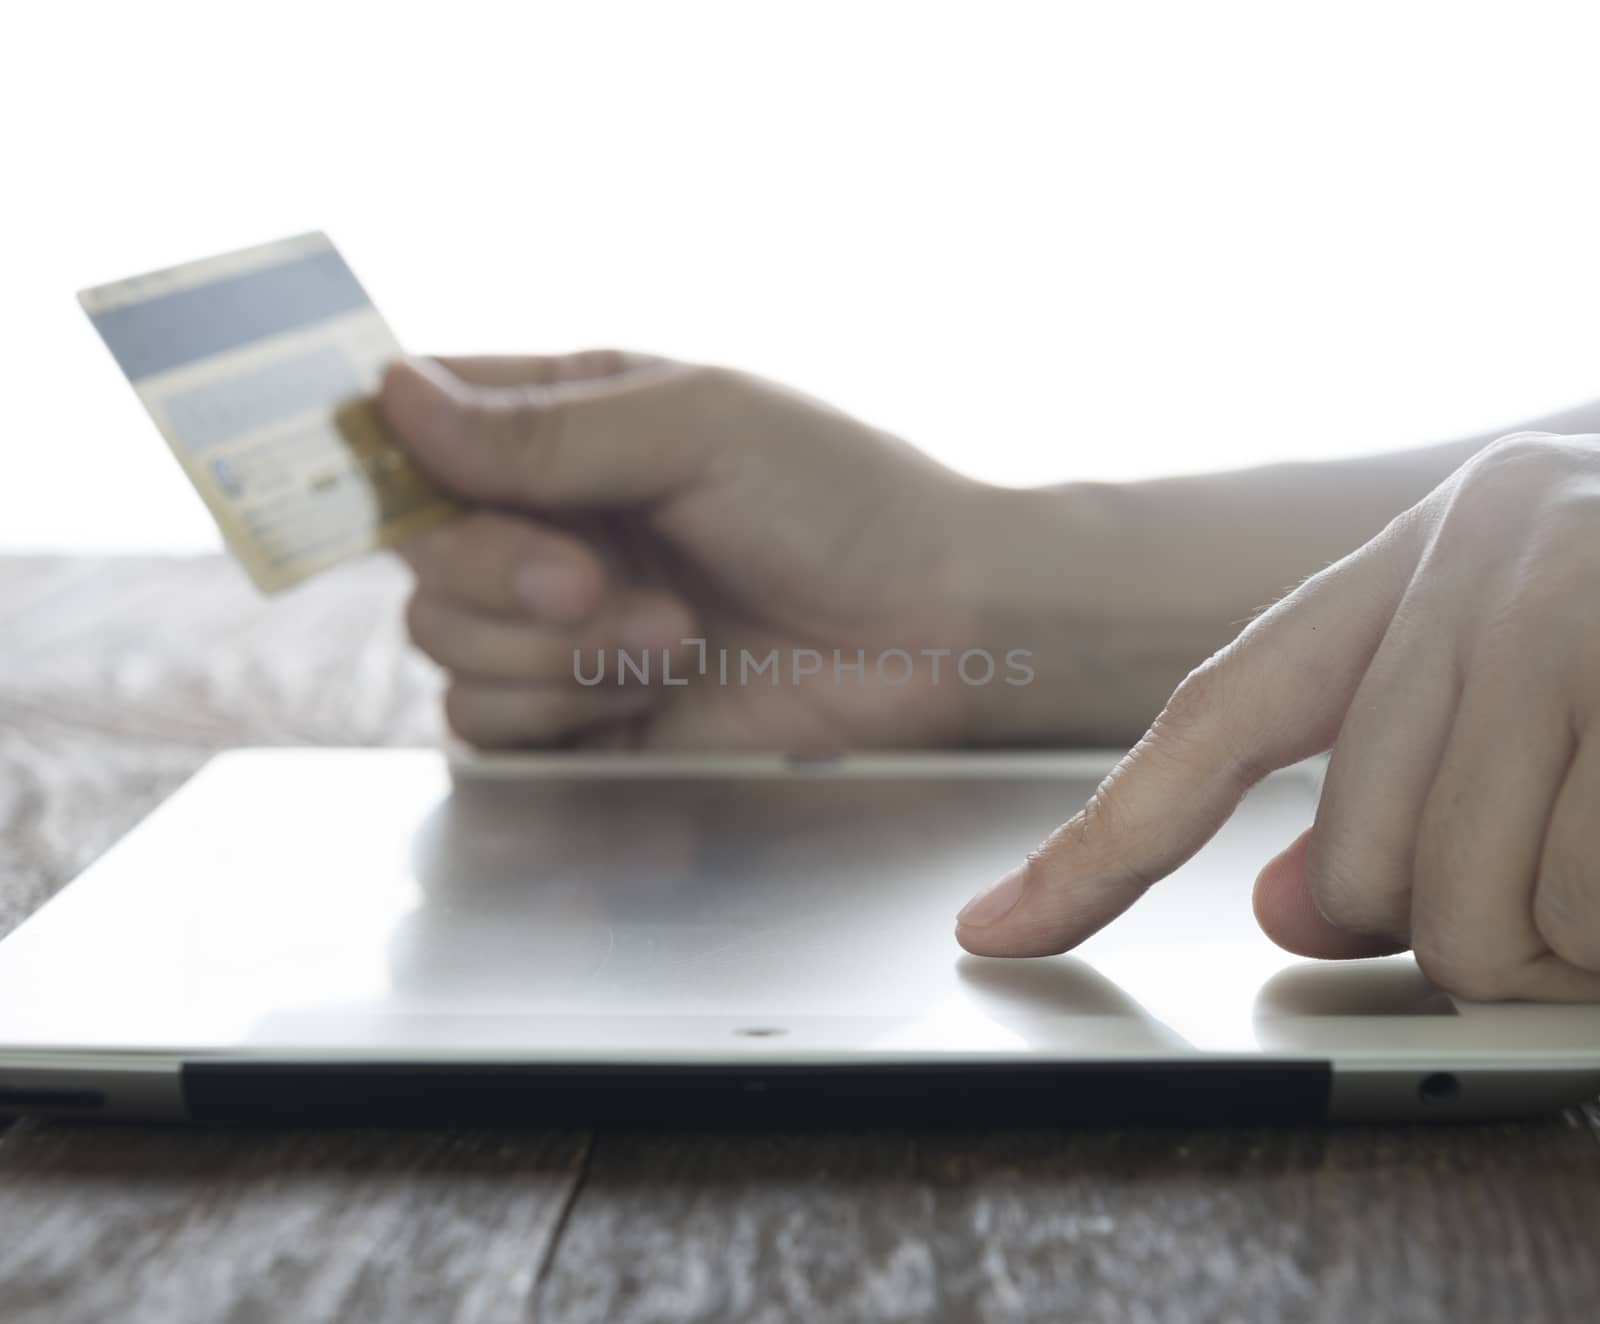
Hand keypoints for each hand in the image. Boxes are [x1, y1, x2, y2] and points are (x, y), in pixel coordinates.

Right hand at [379, 352, 1021, 750]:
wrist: (939, 633)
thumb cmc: (845, 502)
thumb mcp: (698, 428)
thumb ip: (542, 430)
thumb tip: (391, 396)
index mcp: (570, 422)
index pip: (419, 426)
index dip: (389, 458)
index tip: (411, 485)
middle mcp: (552, 521)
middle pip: (418, 551)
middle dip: (497, 575)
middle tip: (593, 579)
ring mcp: (564, 623)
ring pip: (445, 644)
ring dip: (548, 649)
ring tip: (673, 635)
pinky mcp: (585, 716)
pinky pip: (488, 723)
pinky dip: (556, 708)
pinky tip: (658, 683)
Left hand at [956, 433, 1599, 1001]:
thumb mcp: (1535, 681)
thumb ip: (1387, 784)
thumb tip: (1284, 908)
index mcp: (1433, 545)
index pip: (1216, 719)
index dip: (1098, 846)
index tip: (998, 928)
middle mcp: (1490, 554)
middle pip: (1356, 862)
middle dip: (1444, 928)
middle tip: (1553, 875)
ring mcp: (1577, 609)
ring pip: (1468, 916)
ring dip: (1552, 945)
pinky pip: (1582, 919)